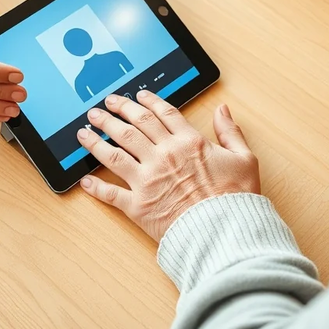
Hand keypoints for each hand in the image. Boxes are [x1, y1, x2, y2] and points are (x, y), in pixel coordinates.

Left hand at [76, 90, 259, 240]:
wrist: (224, 233)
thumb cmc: (236, 199)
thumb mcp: (244, 159)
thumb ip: (231, 132)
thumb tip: (223, 110)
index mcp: (189, 143)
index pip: (163, 114)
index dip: (148, 101)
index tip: (136, 95)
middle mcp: (163, 156)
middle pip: (133, 127)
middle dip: (115, 112)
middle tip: (103, 105)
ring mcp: (147, 180)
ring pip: (114, 153)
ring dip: (96, 140)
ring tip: (84, 130)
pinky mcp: (138, 205)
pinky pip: (110, 193)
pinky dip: (95, 187)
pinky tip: (84, 180)